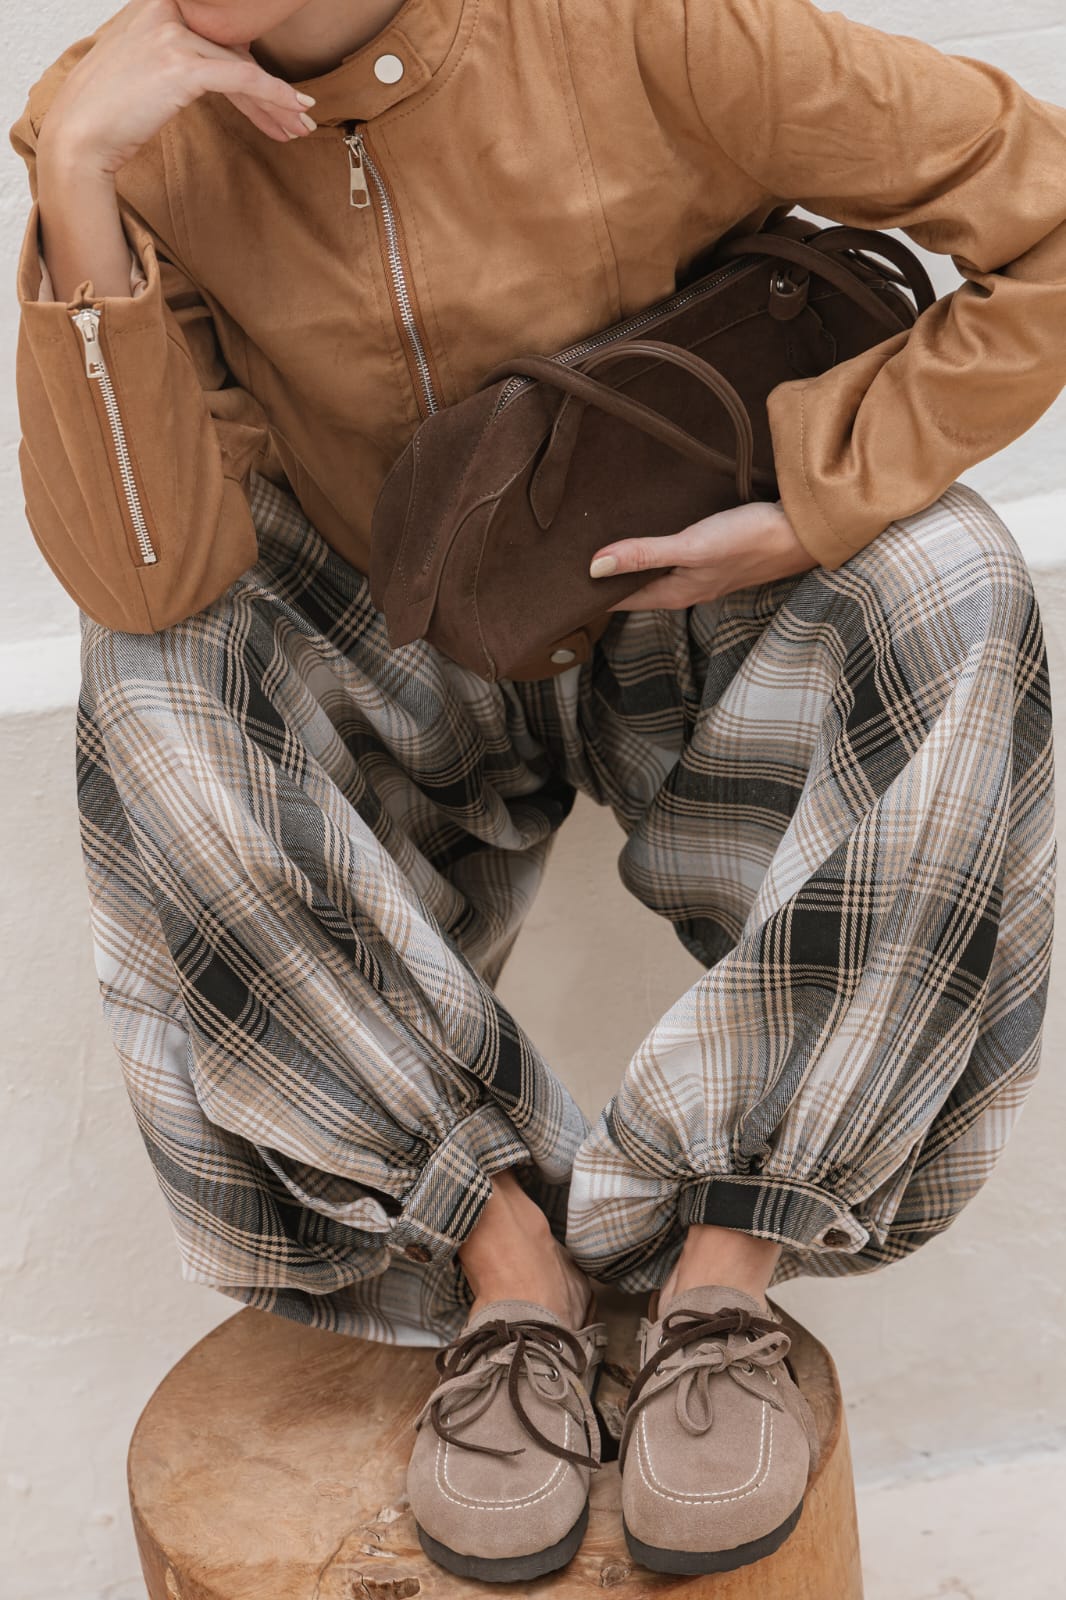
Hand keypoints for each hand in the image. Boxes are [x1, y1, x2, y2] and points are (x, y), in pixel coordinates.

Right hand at [36, 0, 317, 179]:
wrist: (79, 135)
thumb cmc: (108, 111)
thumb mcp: (142, 67)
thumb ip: (174, 56)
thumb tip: (210, 69)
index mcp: (155, 5)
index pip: (218, 35)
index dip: (251, 67)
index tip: (277, 96)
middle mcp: (164, 10)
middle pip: (234, 50)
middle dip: (269, 88)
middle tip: (298, 116)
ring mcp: (173, 35)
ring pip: (243, 66)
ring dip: (278, 101)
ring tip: (302, 125)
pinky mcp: (182, 65)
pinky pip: (243, 77)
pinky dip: (275, 94)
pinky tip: (296, 109)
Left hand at [589, 500, 818, 610]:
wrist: (805, 532)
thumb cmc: (751, 539)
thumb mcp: (692, 546)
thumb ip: (645, 555)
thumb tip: (594, 567)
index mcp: (675, 593)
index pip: (619, 598)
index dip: (589, 593)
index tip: (558, 588)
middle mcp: (685, 588)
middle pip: (634, 587)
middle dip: (604, 579)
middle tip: (567, 565)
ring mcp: (701, 574)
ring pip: (654, 573)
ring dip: (629, 565)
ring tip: (597, 549)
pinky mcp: (716, 556)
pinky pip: (673, 558)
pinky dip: (653, 551)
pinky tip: (648, 534)